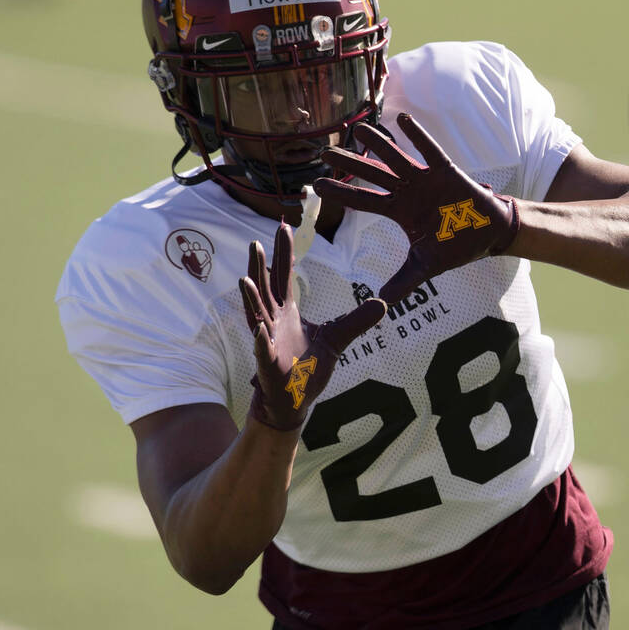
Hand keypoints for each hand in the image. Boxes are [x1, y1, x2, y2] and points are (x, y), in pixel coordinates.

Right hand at [239, 223, 386, 430]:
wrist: (295, 402)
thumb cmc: (308, 369)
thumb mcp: (337, 340)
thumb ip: (356, 321)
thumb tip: (383, 303)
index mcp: (287, 312)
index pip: (283, 276)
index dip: (283, 253)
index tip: (284, 227)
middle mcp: (273, 322)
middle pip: (265, 289)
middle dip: (259, 267)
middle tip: (255, 242)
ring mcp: (267, 343)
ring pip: (256, 316)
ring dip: (251, 299)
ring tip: (245, 279)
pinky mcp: (268, 366)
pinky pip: (262, 352)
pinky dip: (260, 341)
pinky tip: (259, 329)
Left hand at [313, 113, 518, 302]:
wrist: (489, 233)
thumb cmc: (457, 245)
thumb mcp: (426, 265)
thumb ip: (403, 281)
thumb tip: (381, 303)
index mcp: (399, 211)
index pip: (364, 201)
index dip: (342, 193)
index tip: (317, 186)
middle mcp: (407, 192)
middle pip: (373, 175)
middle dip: (350, 164)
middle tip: (324, 153)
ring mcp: (425, 179)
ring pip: (396, 158)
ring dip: (378, 144)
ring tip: (357, 129)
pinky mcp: (446, 171)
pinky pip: (429, 150)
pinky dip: (417, 135)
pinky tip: (401, 119)